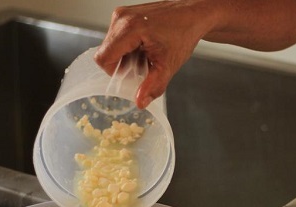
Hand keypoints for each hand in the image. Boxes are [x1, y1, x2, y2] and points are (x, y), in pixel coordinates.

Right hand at [94, 1, 215, 108]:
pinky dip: (128, 48)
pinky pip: (116, 38)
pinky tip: (144, 48)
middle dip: (122, 65)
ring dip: (125, 56)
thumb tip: (140, 102)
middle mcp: (121, 18)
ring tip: (145, 55)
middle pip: (106, 52)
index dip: (114, 72)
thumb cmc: (184, 33)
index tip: (130, 75)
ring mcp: (122, 15)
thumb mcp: (168, 65)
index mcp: (129, 28)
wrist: (192, 15)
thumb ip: (153, 86)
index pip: (103, 58)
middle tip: (142, 65)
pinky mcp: (125, 15)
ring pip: (110, 46)